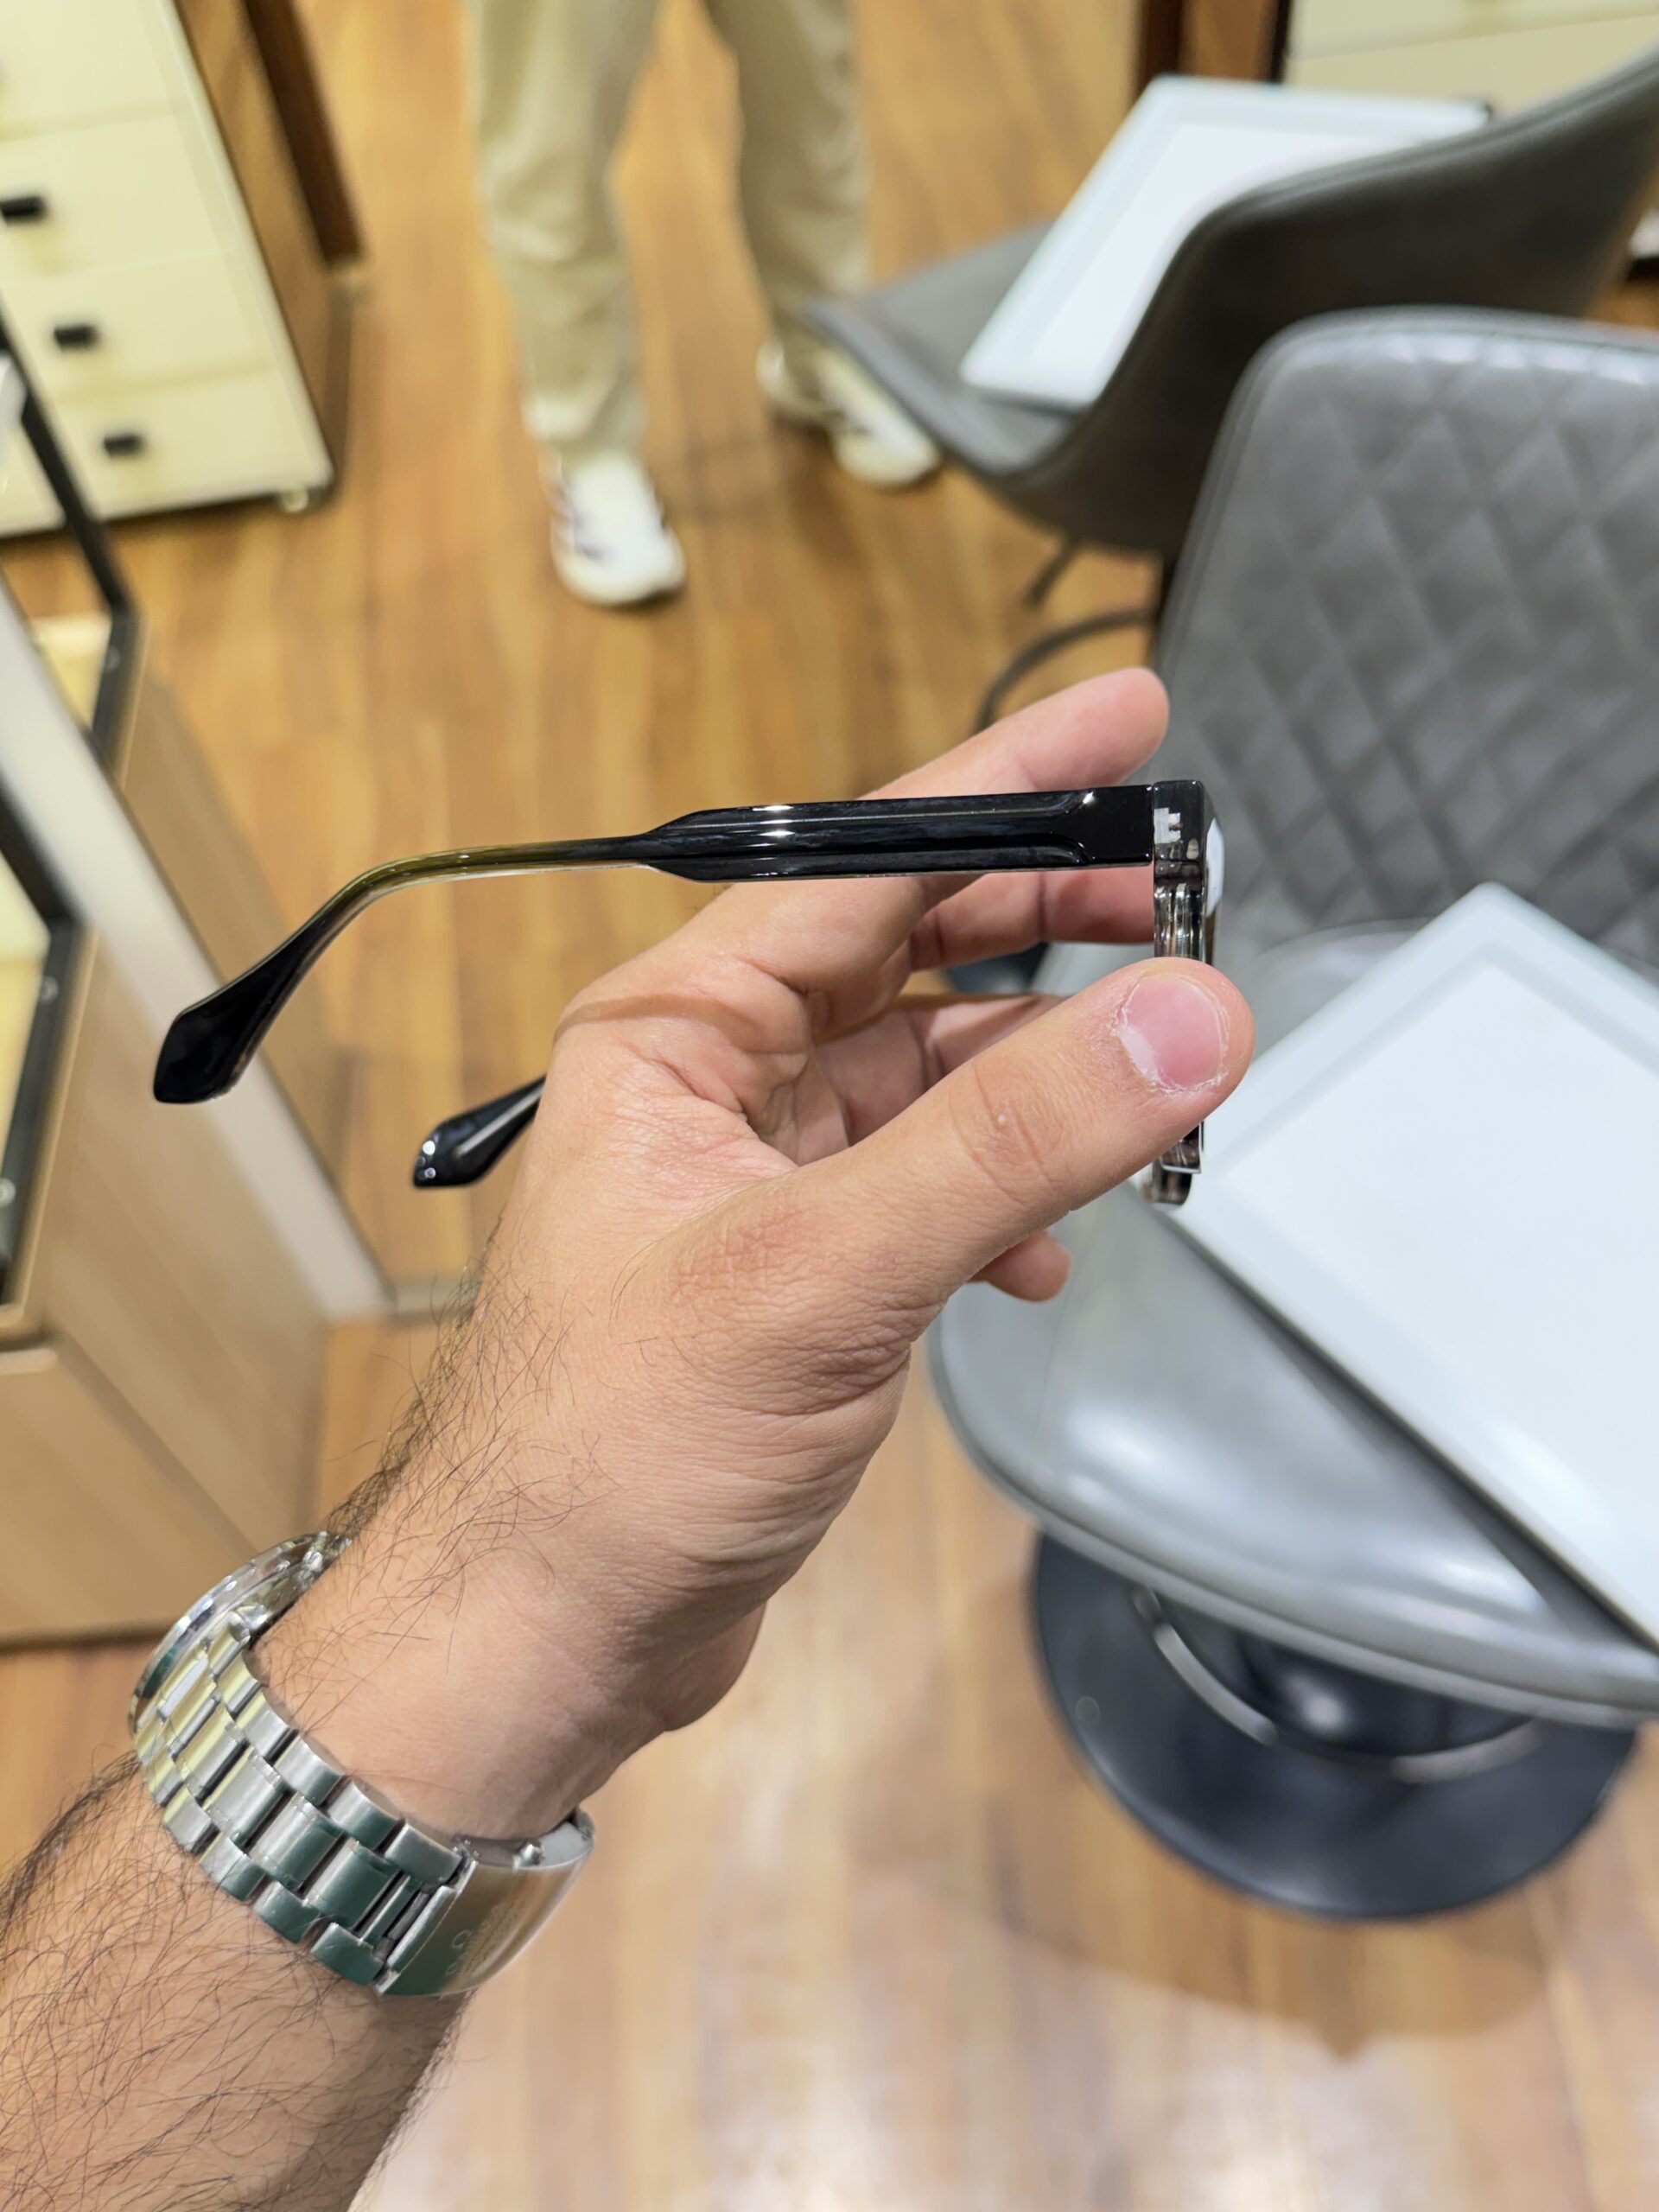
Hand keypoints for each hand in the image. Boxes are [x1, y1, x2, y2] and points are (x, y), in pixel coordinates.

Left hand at [265, 673, 1253, 1836]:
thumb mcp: (823, 1275)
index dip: (1007, 787)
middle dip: (1043, 917)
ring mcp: (758, 1175)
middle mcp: (713, 1080)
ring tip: (1150, 1079)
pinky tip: (1047, 1258)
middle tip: (1179, 895)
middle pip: (907, 948)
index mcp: (677, 1031)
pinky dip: (1004, 1199)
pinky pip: (930, 1184)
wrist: (542, 1634)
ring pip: (930, 1070)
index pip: (864, 863)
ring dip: (1038, 1072)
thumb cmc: (617, 1449)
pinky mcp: (799, 1266)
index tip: (1130, 725)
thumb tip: (1188, 1014)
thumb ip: (1013, 1142)